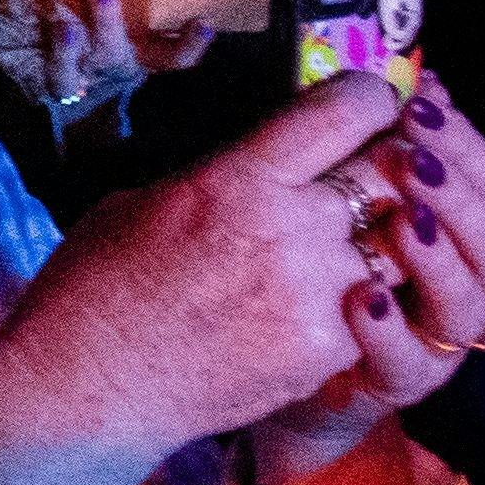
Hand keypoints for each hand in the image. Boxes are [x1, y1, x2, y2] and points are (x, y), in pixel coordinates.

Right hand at [0, 71, 418, 460]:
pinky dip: (352, 305)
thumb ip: (221, 180)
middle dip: (392, 169)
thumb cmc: (97, 285)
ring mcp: (318, 293)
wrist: (90, 386)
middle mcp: (292, 227)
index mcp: (240, 178)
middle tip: (383, 170)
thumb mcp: (145, 201)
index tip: (375, 101)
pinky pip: (368, 310)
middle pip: (391, 176)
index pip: (345, 112)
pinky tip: (311, 311)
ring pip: (394, 248)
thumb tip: (264, 170)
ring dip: (376, 243)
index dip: (373, 98)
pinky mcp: (329, 349)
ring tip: (344, 249)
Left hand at [261, 73, 484, 453]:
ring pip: (470, 304)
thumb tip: (388, 75)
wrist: (265, 359)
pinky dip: (390, 328)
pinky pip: (410, 362)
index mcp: (452, 232)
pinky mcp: (396, 382)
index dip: (464, 142)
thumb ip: (363, 144)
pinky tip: (364, 297)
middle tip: (412, 157)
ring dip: (440, 258)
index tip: (421, 103)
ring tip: (404, 221)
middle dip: (459, 195)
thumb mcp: (327, 195)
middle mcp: (459, 284)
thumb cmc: (302, 262)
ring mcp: (435, 339)